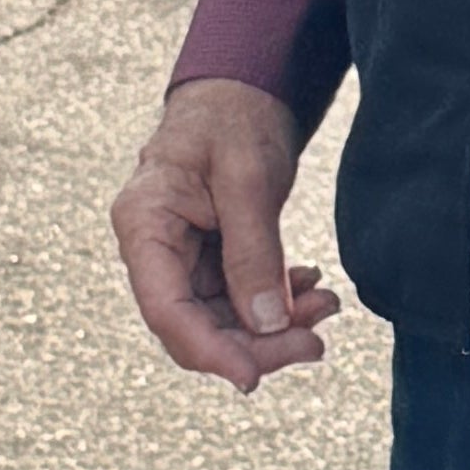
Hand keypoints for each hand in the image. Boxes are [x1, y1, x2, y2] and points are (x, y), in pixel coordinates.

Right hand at [111, 79, 339, 389]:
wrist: (241, 93)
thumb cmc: (234, 118)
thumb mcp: (248, 177)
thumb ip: (253, 251)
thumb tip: (266, 324)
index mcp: (143, 224)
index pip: (165, 309)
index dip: (208, 351)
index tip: (254, 377)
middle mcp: (153, 249)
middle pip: (194, 326)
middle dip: (256, 344)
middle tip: (316, 342)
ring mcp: (180, 258)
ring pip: (220, 321)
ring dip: (274, 327)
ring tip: (326, 307)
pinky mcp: (208, 260)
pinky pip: (237, 301)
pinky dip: (276, 304)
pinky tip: (311, 290)